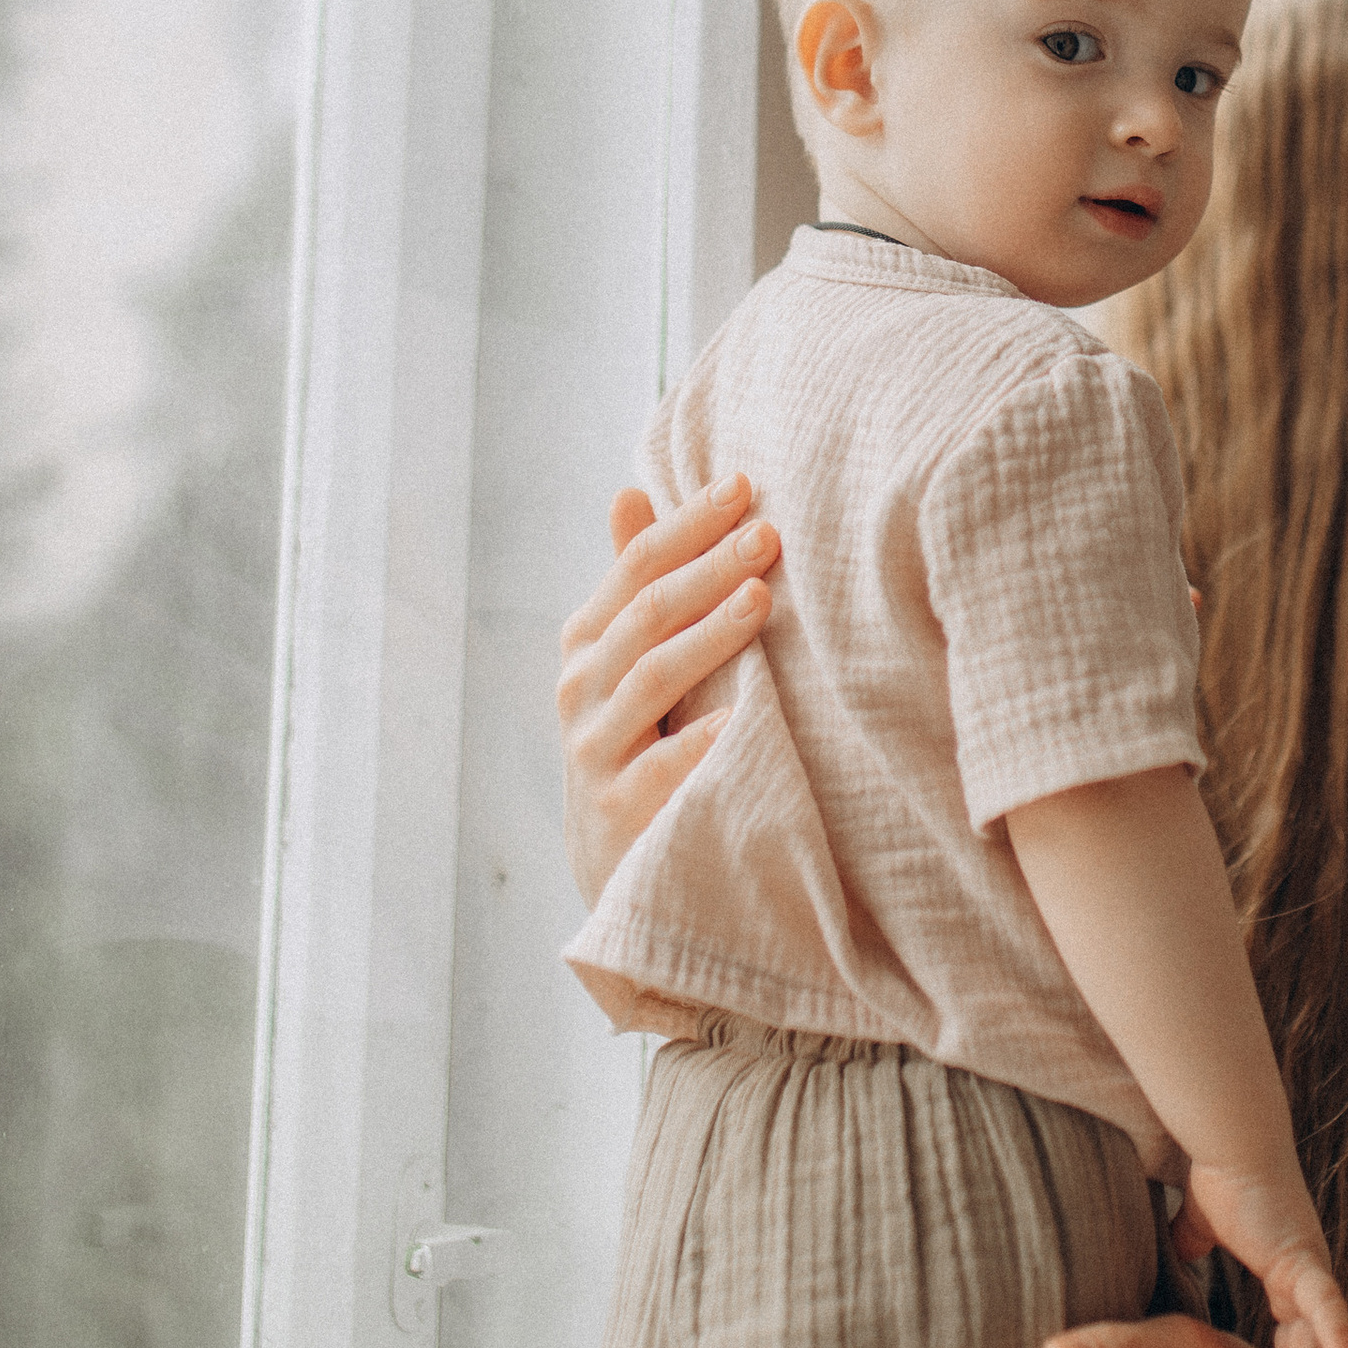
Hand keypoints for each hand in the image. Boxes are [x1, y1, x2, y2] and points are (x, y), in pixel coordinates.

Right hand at [557, 477, 776, 908]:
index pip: (637, 567)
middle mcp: (580, 689)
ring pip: (651, 678)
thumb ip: (634, 582)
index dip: (687, 523)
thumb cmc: (636, 741)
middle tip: (767, 534)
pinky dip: (698, 741)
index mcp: (587, 643)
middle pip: (647, 614)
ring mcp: (595, 751)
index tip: (743, 484)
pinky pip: (662, 769)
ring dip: (707, 636)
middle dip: (709, 568)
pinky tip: (739, 718)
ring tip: (760, 599)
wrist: (616, 864)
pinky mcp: (619, 811)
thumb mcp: (626, 660)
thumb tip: (629, 489)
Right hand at [1180, 1161, 1347, 1347]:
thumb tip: (1171, 1256)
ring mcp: (1313, 1275)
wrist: (1231, 1140)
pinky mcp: (1307, 1262)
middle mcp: (1309, 1283)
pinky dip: (1338, 1342)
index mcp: (1289, 1278)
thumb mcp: (1199, 1225)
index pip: (1290, 1345)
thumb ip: (1190, 1245)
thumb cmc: (1220, 1174)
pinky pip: (1327, 1310)